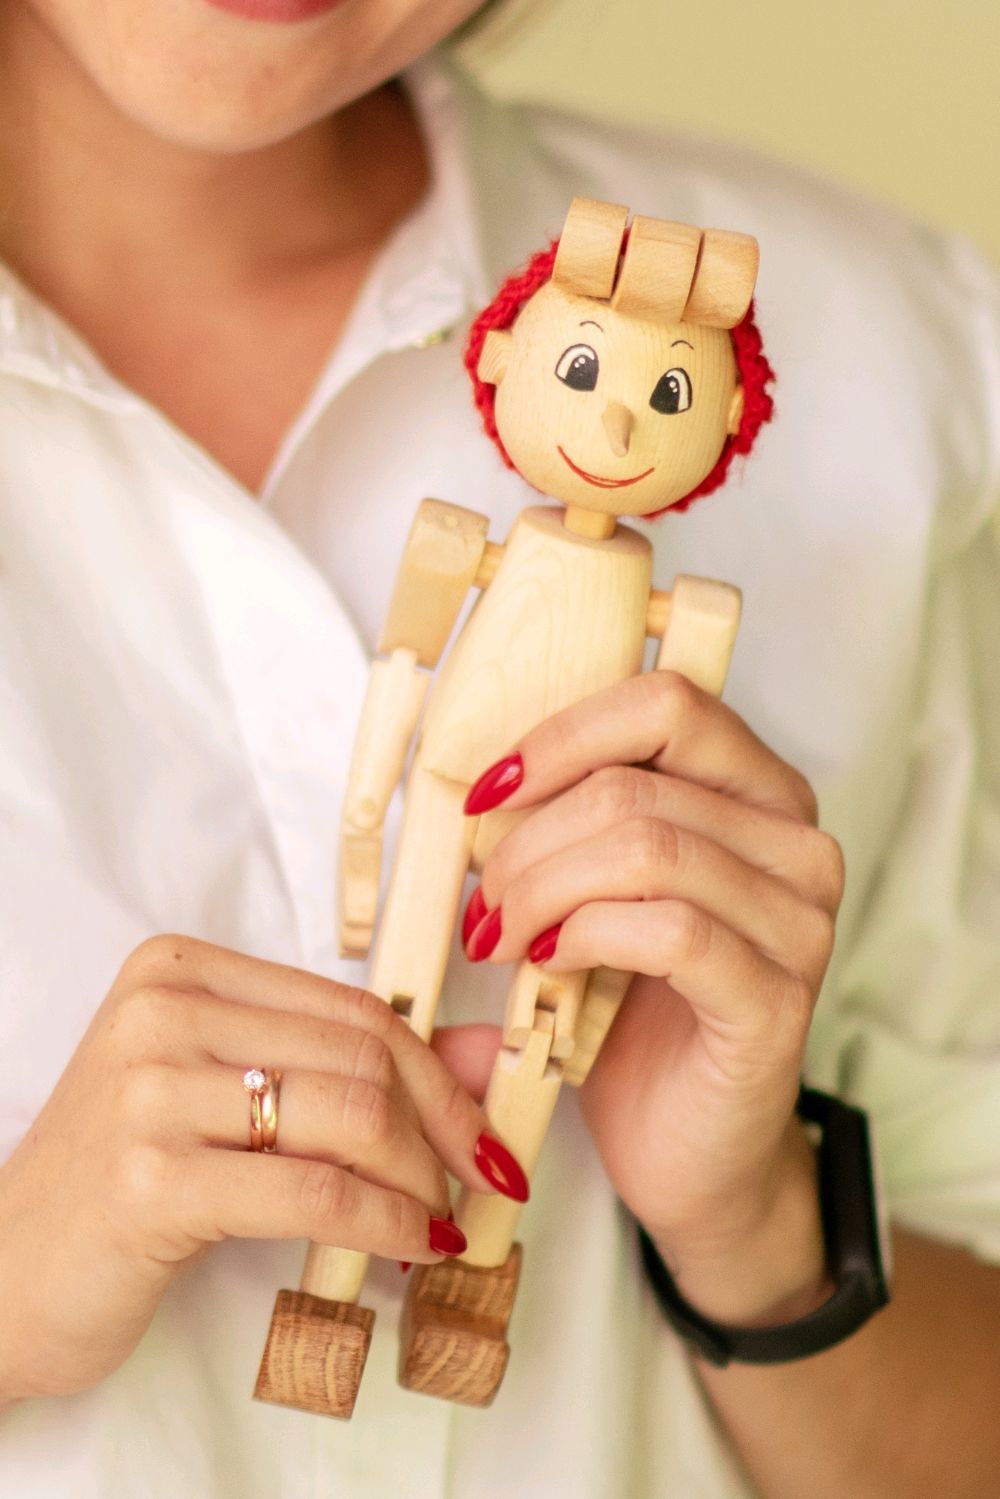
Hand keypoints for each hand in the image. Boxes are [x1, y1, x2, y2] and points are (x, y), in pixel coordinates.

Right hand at [0, 935, 509, 1401]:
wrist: (8, 1271)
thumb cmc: (127, 1178)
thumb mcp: (228, 1097)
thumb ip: (347, 1065)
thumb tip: (487, 1056)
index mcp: (179, 969)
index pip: (350, 1007)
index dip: (436, 1070)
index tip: (480, 1128)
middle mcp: (163, 1011)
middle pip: (360, 1054)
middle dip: (440, 1125)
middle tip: (474, 1179)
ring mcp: (151, 1091)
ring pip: (351, 1115)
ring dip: (418, 1178)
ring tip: (434, 1216)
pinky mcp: (154, 1179)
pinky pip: (316, 1190)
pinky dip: (384, 1221)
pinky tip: (409, 1246)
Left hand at [463, 671, 844, 1321]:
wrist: (692, 1152)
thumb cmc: (638, 1018)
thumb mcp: (598, 897)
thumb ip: (567, 827)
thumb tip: (471, 783)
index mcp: (757, 793)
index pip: (666, 703)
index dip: (560, 737)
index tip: (487, 794)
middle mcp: (796, 844)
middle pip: (636, 786)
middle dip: (529, 841)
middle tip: (483, 901)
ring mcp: (799, 923)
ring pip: (648, 849)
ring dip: (542, 890)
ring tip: (502, 937)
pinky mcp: (777, 999)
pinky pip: (671, 931)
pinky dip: (587, 936)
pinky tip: (550, 966)